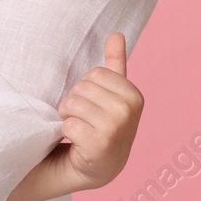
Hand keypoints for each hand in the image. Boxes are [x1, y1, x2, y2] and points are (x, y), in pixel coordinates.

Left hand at [52, 32, 143, 190]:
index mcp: (134, 95)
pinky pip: (68, 124)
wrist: (97, 167)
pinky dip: (66, 132)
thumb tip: (117, 33)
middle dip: (75, 102)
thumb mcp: (110, 94)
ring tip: (80, 130)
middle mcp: (129, 111)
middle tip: (85, 120)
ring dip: (68, 117)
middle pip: (81, 87)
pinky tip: (78, 143)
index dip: (86, 89)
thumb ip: (115, 63)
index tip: (94, 106)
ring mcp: (117, 128)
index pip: (94, 73)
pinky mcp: (100, 145)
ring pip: (73, 104)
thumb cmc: (101, 125)